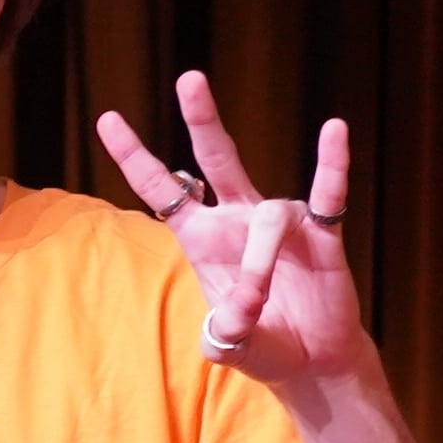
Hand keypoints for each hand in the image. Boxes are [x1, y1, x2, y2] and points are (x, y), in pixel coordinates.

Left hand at [93, 72, 368, 388]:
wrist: (312, 363)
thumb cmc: (261, 346)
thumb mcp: (230, 347)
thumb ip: (227, 332)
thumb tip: (243, 307)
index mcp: (202, 239)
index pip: (162, 189)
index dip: (135, 156)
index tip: (107, 119)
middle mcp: (238, 219)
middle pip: (216, 158)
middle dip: (203, 119)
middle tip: (189, 78)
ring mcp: (280, 223)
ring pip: (266, 218)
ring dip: (261, 260)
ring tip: (262, 300)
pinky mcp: (322, 234)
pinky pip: (327, 194)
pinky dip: (332, 164)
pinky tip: (335, 131)